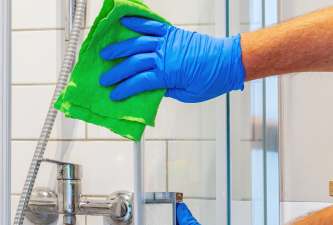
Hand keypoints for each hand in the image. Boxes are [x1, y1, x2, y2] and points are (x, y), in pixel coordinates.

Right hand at [99, 17, 244, 102]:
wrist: (229, 61)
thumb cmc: (212, 80)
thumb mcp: (188, 95)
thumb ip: (167, 91)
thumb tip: (152, 90)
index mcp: (167, 74)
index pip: (138, 82)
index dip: (124, 89)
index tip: (113, 94)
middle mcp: (164, 55)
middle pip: (133, 63)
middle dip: (116, 71)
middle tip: (103, 78)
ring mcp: (168, 42)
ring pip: (137, 43)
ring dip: (119, 47)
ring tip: (105, 52)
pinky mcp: (173, 32)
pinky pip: (152, 25)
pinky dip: (138, 22)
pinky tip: (124, 21)